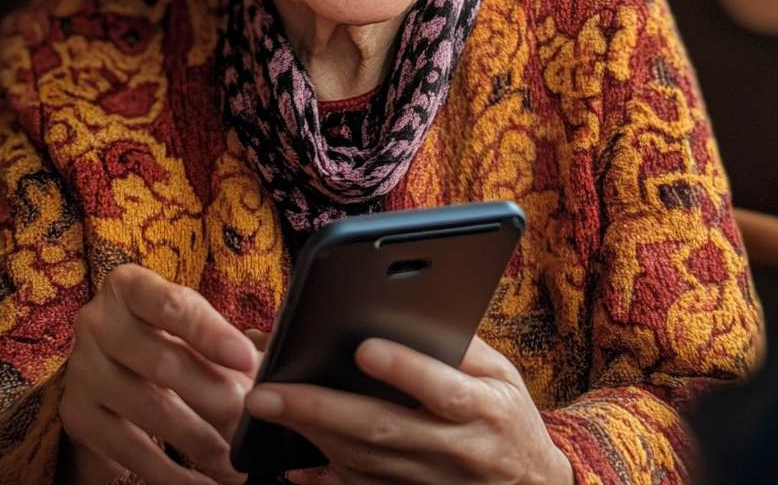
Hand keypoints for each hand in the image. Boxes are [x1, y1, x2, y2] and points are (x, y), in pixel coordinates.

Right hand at [57, 263, 260, 484]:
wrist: (105, 369)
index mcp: (129, 286)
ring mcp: (82, 370)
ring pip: (149, 408)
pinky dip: (170, 472)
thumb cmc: (161, 337)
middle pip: (162, 361)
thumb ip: (218, 343)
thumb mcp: (184, 327)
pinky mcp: (77, 415)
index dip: (211, 332)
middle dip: (214, 395)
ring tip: (234, 462)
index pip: (172, 305)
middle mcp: (97, 322)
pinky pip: (129, 449)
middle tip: (248, 420)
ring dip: (199, 441)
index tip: (247, 359)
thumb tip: (265, 374)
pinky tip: (201, 483)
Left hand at [244, 336, 573, 484]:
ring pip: (363, 463)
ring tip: (267, 409)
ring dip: (311, 437)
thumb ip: (462, 346)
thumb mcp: (502, 375)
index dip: (404, 369)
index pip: (441, 388)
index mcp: (484, 409)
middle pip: (382, 430)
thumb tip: (409, 310)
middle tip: (268, 391)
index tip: (363, 348)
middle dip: (320, 410)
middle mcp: (456, 450)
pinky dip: (326, 477)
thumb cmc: (509, 417)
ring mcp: (432, 483)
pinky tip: (293, 463)